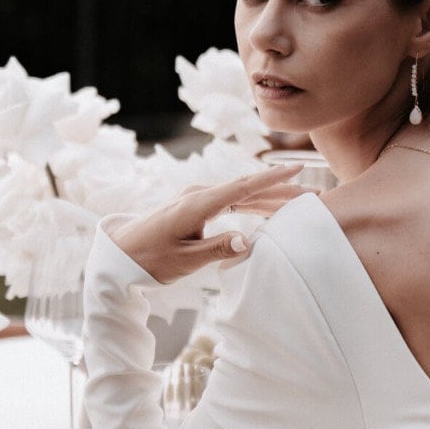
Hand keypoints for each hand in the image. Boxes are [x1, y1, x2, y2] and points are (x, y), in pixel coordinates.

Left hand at [105, 165, 305, 281]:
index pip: (243, 187)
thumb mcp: (184, 261)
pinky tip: (265, 209)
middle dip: (280, 189)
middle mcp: (198, 195)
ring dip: (267, 197)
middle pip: (247, 188)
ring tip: (296, 201)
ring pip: (240, 195)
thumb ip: (217, 249)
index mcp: (197, 204)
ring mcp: (195, 199)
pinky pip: (228, 202)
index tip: (298, 167)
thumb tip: (248, 239)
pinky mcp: (193, 207)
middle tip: (311, 192)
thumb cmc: (148, 259)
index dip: (273, 178)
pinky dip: (250, 204)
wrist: (118, 255)